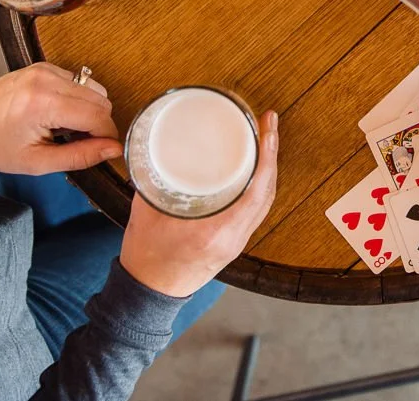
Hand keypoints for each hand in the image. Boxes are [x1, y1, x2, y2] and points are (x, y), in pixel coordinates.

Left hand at [0, 63, 122, 173]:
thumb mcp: (38, 162)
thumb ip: (81, 155)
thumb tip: (113, 150)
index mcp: (43, 104)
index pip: (97, 116)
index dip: (108, 136)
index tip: (105, 149)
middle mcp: (46, 80)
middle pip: (100, 100)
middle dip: (99, 124)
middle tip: (82, 142)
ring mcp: (45, 69)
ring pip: (93, 88)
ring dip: (90, 110)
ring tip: (68, 128)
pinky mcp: (44, 66)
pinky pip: (78, 81)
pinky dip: (78, 98)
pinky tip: (60, 114)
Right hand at [121, 111, 279, 296]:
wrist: (148, 293)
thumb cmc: (146, 258)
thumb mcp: (146, 212)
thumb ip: (153, 178)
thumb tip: (154, 145)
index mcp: (214, 231)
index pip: (256, 191)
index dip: (268, 157)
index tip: (268, 130)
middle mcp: (233, 237)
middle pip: (267, 193)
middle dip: (272, 155)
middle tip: (269, 124)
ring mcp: (236, 243)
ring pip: (265, 202)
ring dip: (269, 170)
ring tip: (267, 140)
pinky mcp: (233, 243)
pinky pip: (256, 211)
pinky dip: (261, 187)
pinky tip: (258, 171)